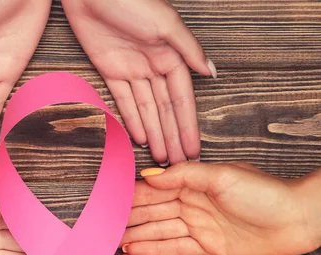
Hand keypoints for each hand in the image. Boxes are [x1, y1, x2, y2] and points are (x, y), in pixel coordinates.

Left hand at [62, 0, 215, 164]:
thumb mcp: (166, 24)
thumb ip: (188, 50)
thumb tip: (210, 73)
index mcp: (171, 56)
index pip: (182, 100)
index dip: (188, 126)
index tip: (194, 150)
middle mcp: (154, 66)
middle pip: (165, 110)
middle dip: (173, 137)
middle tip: (178, 164)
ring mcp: (132, 70)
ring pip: (146, 109)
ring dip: (154, 133)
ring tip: (161, 158)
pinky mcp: (110, 70)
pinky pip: (123, 100)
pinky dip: (131, 119)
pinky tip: (140, 138)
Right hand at [121, 163, 318, 254]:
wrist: (298, 220)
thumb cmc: (264, 194)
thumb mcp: (223, 177)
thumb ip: (185, 174)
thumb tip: (149, 174)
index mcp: (193, 185)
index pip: (154, 193)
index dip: (130, 200)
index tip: (107, 207)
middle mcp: (193, 205)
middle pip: (153, 215)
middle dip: (129, 223)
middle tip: (104, 233)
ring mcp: (200, 228)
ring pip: (161, 235)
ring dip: (139, 241)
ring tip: (115, 249)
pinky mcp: (208, 248)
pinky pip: (176, 252)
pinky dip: (156, 254)